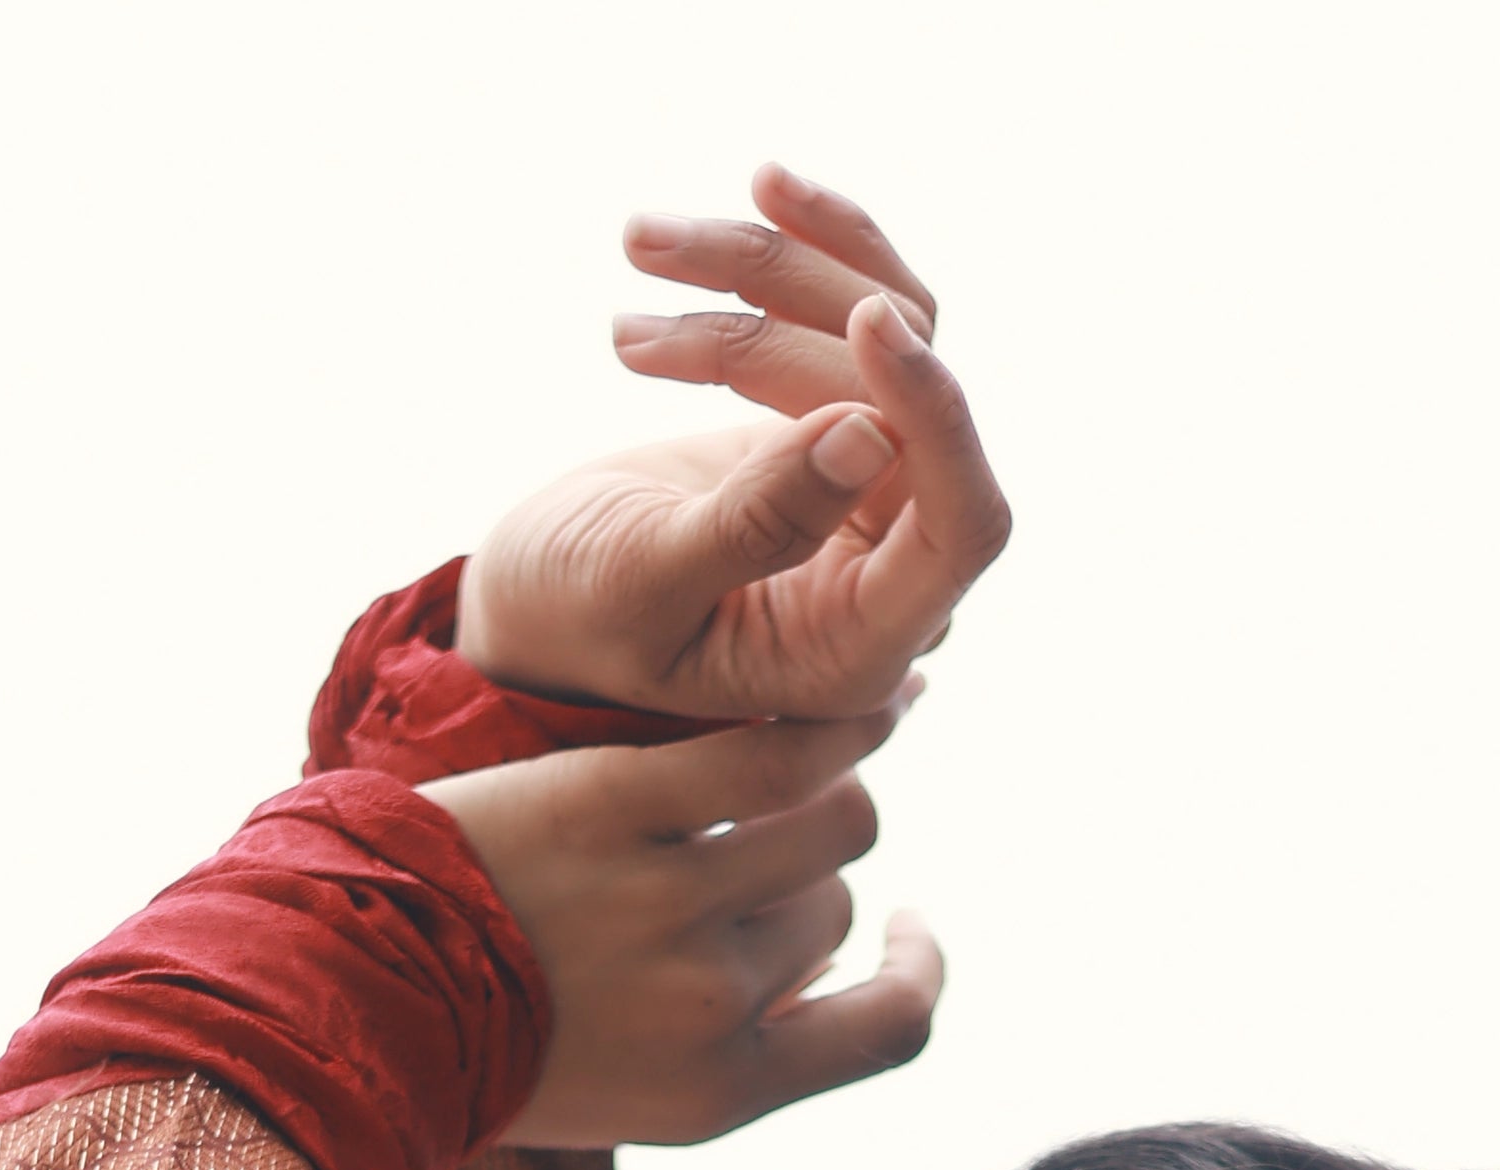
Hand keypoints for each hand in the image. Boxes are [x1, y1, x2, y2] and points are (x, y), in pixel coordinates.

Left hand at [430, 714, 941, 1147]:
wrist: (358, 1003)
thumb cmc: (492, 1054)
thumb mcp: (633, 1101)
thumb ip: (734, 1052)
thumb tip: (826, 977)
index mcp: (722, 1089)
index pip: (892, 1028)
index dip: (918, 970)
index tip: (906, 929)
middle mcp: (712, 1002)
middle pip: (835, 906)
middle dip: (811, 871)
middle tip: (757, 838)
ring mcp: (669, 901)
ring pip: (829, 817)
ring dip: (826, 782)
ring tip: (800, 757)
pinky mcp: (618, 803)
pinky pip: (767, 754)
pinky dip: (818, 726)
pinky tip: (824, 710)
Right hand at [457, 166, 1009, 723]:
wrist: (537, 593)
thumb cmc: (574, 617)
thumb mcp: (641, 583)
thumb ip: (753, 525)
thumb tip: (868, 434)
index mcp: (859, 648)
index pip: (961, 527)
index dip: (935, 416)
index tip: (863, 317)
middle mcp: (888, 569)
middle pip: (901, 401)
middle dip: (775, 309)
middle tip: (643, 256)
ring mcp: (871, 493)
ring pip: (884, 335)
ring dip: (770, 266)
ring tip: (643, 241)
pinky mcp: (840, 425)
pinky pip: (864, 319)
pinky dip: (806, 257)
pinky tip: (758, 192)